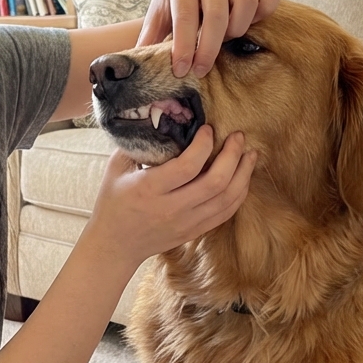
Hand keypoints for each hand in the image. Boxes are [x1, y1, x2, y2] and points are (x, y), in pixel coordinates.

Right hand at [86, 126, 256, 268]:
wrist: (114, 245)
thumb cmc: (112, 202)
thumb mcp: (116, 169)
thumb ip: (137, 144)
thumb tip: (160, 117)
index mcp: (149, 189)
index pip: (187, 166)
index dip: (204, 144)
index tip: (208, 129)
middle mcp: (171, 209)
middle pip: (215, 182)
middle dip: (233, 156)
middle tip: (238, 136)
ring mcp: (186, 223)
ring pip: (226, 200)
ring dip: (243, 174)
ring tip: (249, 154)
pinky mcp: (194, 232)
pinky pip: (225, 214)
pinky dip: (239, 194)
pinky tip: (243, 177)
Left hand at [138, 0, 281, 77]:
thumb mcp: (161, 6)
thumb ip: (151, 33)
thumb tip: (136, 63)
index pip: (185, 16)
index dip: (184, 47)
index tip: (181, 70)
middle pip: (217, 15)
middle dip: (209, 48)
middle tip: (201, 70)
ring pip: (246, 3)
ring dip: (237, 29)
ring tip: (224, 38)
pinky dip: (265, 10)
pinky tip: (250, 21)